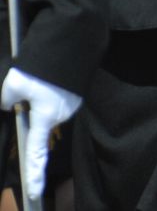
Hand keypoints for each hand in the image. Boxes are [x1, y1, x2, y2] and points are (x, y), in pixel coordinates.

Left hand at [2, 68, 82, 201]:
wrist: (73, 40)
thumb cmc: (43, 66)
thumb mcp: (14, 84)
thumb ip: (6, 101)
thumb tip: (8, 106)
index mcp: (46, 116)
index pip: (36, 151)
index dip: (34, 172)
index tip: (35, 191)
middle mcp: (61, 114)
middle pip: (40, 124)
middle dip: (31, 114)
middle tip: (25, 92)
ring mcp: (71, 103)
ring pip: (47, 110)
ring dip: (40, 101)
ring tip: (38, 79)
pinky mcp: (74, 93)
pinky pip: (56, 100)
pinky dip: (49, 94)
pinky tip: (48, 78)